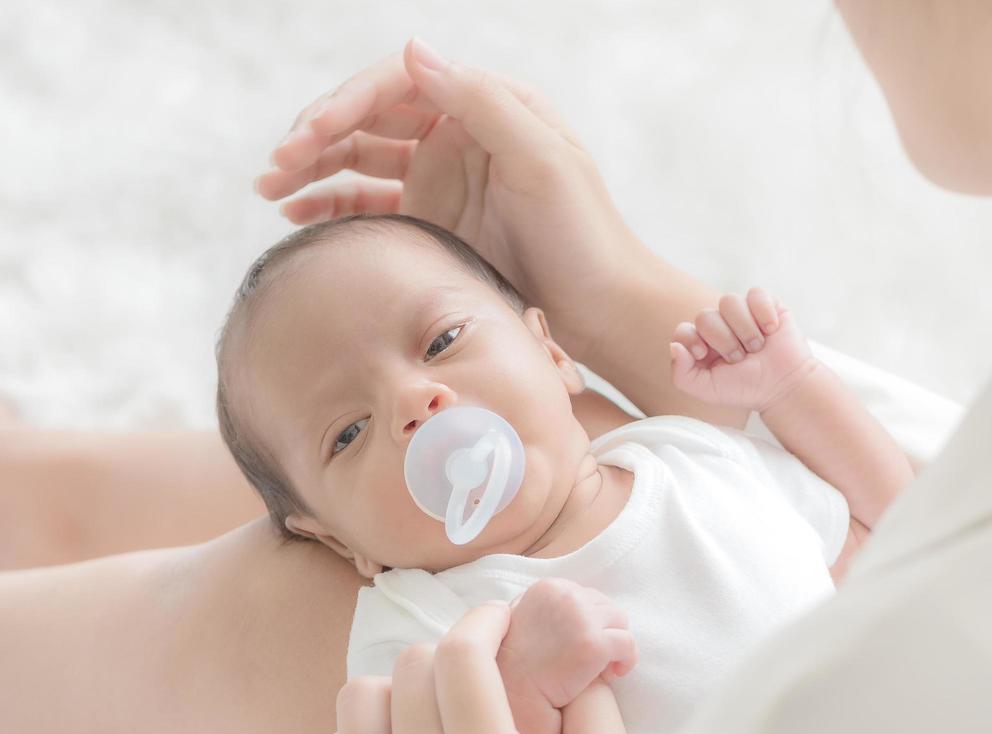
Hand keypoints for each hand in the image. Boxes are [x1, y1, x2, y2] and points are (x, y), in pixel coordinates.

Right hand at [254, 37, 650, 363]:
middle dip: (316, 138)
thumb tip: (412, 48)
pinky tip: (296, 217)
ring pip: (361, 160)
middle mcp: (458, 133)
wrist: (602, 307)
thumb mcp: (542, 160)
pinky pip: (371, 204)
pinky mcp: (434, 222)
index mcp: (486, 104)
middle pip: (369, 120)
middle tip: (274, 168)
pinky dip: (331, 207)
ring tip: (269, 191)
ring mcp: (442, 178)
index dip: (348, 104)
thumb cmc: (584, 233)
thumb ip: (481, 102)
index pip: (398, 85)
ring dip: (312, 170)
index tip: (311, 135)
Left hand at [308, 604, 642, 733]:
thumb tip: (579, 659)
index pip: (461, 656)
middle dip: (451, 653)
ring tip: (432, 710)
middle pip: (411, 668)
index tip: (501, 619)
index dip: (483, 620)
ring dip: (398, 690)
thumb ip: (599, 716)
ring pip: (357, 703)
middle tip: (480, 671)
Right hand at [501, 578, 638, 704]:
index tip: (584, 642)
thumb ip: (548, 604)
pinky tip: (615, 674)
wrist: (513, 692)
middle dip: (604, 631)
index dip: (591, 621)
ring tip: (605, 666)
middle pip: (607, 607)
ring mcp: (583, 619)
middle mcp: (568, 595)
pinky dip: (627, 659)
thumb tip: (575, 602)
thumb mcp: (521, 615)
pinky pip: (628, 645)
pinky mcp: (595, 644)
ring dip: (616, 644)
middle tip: (596, 658)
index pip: (588, 596)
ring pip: (620, 623)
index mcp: (551, 587)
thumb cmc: (514, 661)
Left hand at [670, 288, 818, 411]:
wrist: (783, 387)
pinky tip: (771, 330)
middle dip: (724, 341)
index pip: (683, 330)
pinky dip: (763, 312)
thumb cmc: (746, 389)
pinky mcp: (765, 304)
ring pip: (729, 302)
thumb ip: (682, 374)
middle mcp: (720, 325)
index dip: (691, 340)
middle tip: (740, 358)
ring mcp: (742, 312)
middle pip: (705, 316)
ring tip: (757, 347)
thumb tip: (675, 346)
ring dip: (744, 329)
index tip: (705, 354)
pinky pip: (756, 293)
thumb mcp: (708, 390)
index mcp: (702, 343)